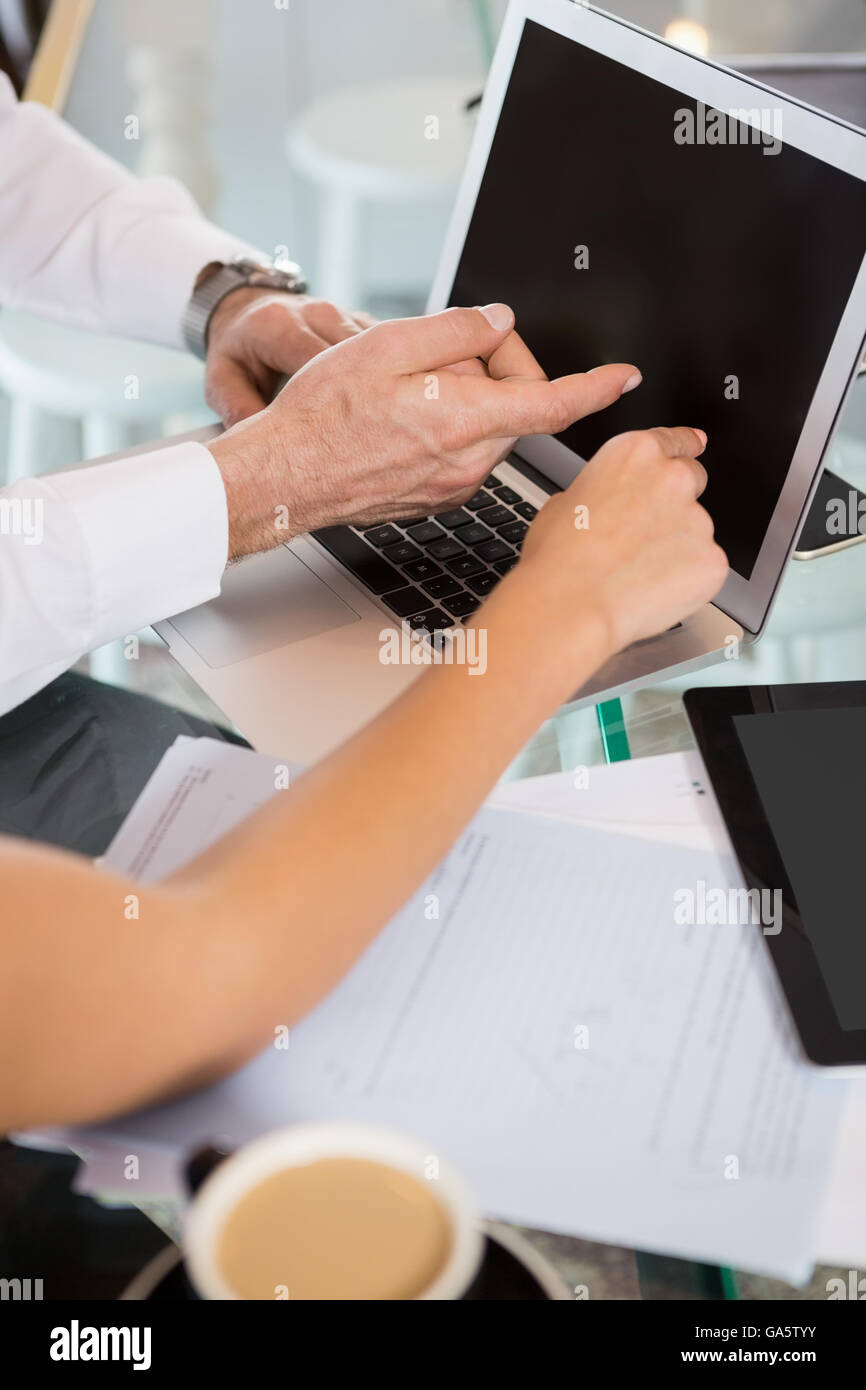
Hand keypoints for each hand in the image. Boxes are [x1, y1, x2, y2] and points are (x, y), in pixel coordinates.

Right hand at [208, 303, 640, 557]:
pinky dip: (450, 429)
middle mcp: (469, 463)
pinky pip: (464, 454)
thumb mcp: (387, 346)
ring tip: (406, 394)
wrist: (286, 478)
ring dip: (468, 401)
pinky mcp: (438, 500)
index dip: (596, 388)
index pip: (553, 404)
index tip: (624, 378)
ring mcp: (455, 487)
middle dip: (494, 371)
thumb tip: (499, 322)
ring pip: (489, 430)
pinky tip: (401, 424)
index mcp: (466, 420)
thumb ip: (456, 330)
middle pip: (517, 407)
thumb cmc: (323, 416)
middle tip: (438, 357)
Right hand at [507, 426, 727, 659]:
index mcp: (635, 454)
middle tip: (644, 533)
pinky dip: (686, 579)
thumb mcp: (564, 503)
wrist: (572, 605)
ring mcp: (698, 520)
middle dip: (675, 503)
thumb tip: (605, 504)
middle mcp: (673, 479)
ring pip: (697, 530)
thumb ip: (601, 491)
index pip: (677, 440)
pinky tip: (652, 590)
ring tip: (636, 572)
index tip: (695, 446)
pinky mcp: (712, 559)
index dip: (686, 446)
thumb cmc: (560, 558)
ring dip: (677, 546)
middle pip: (693, 480)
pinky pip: (705, 567)